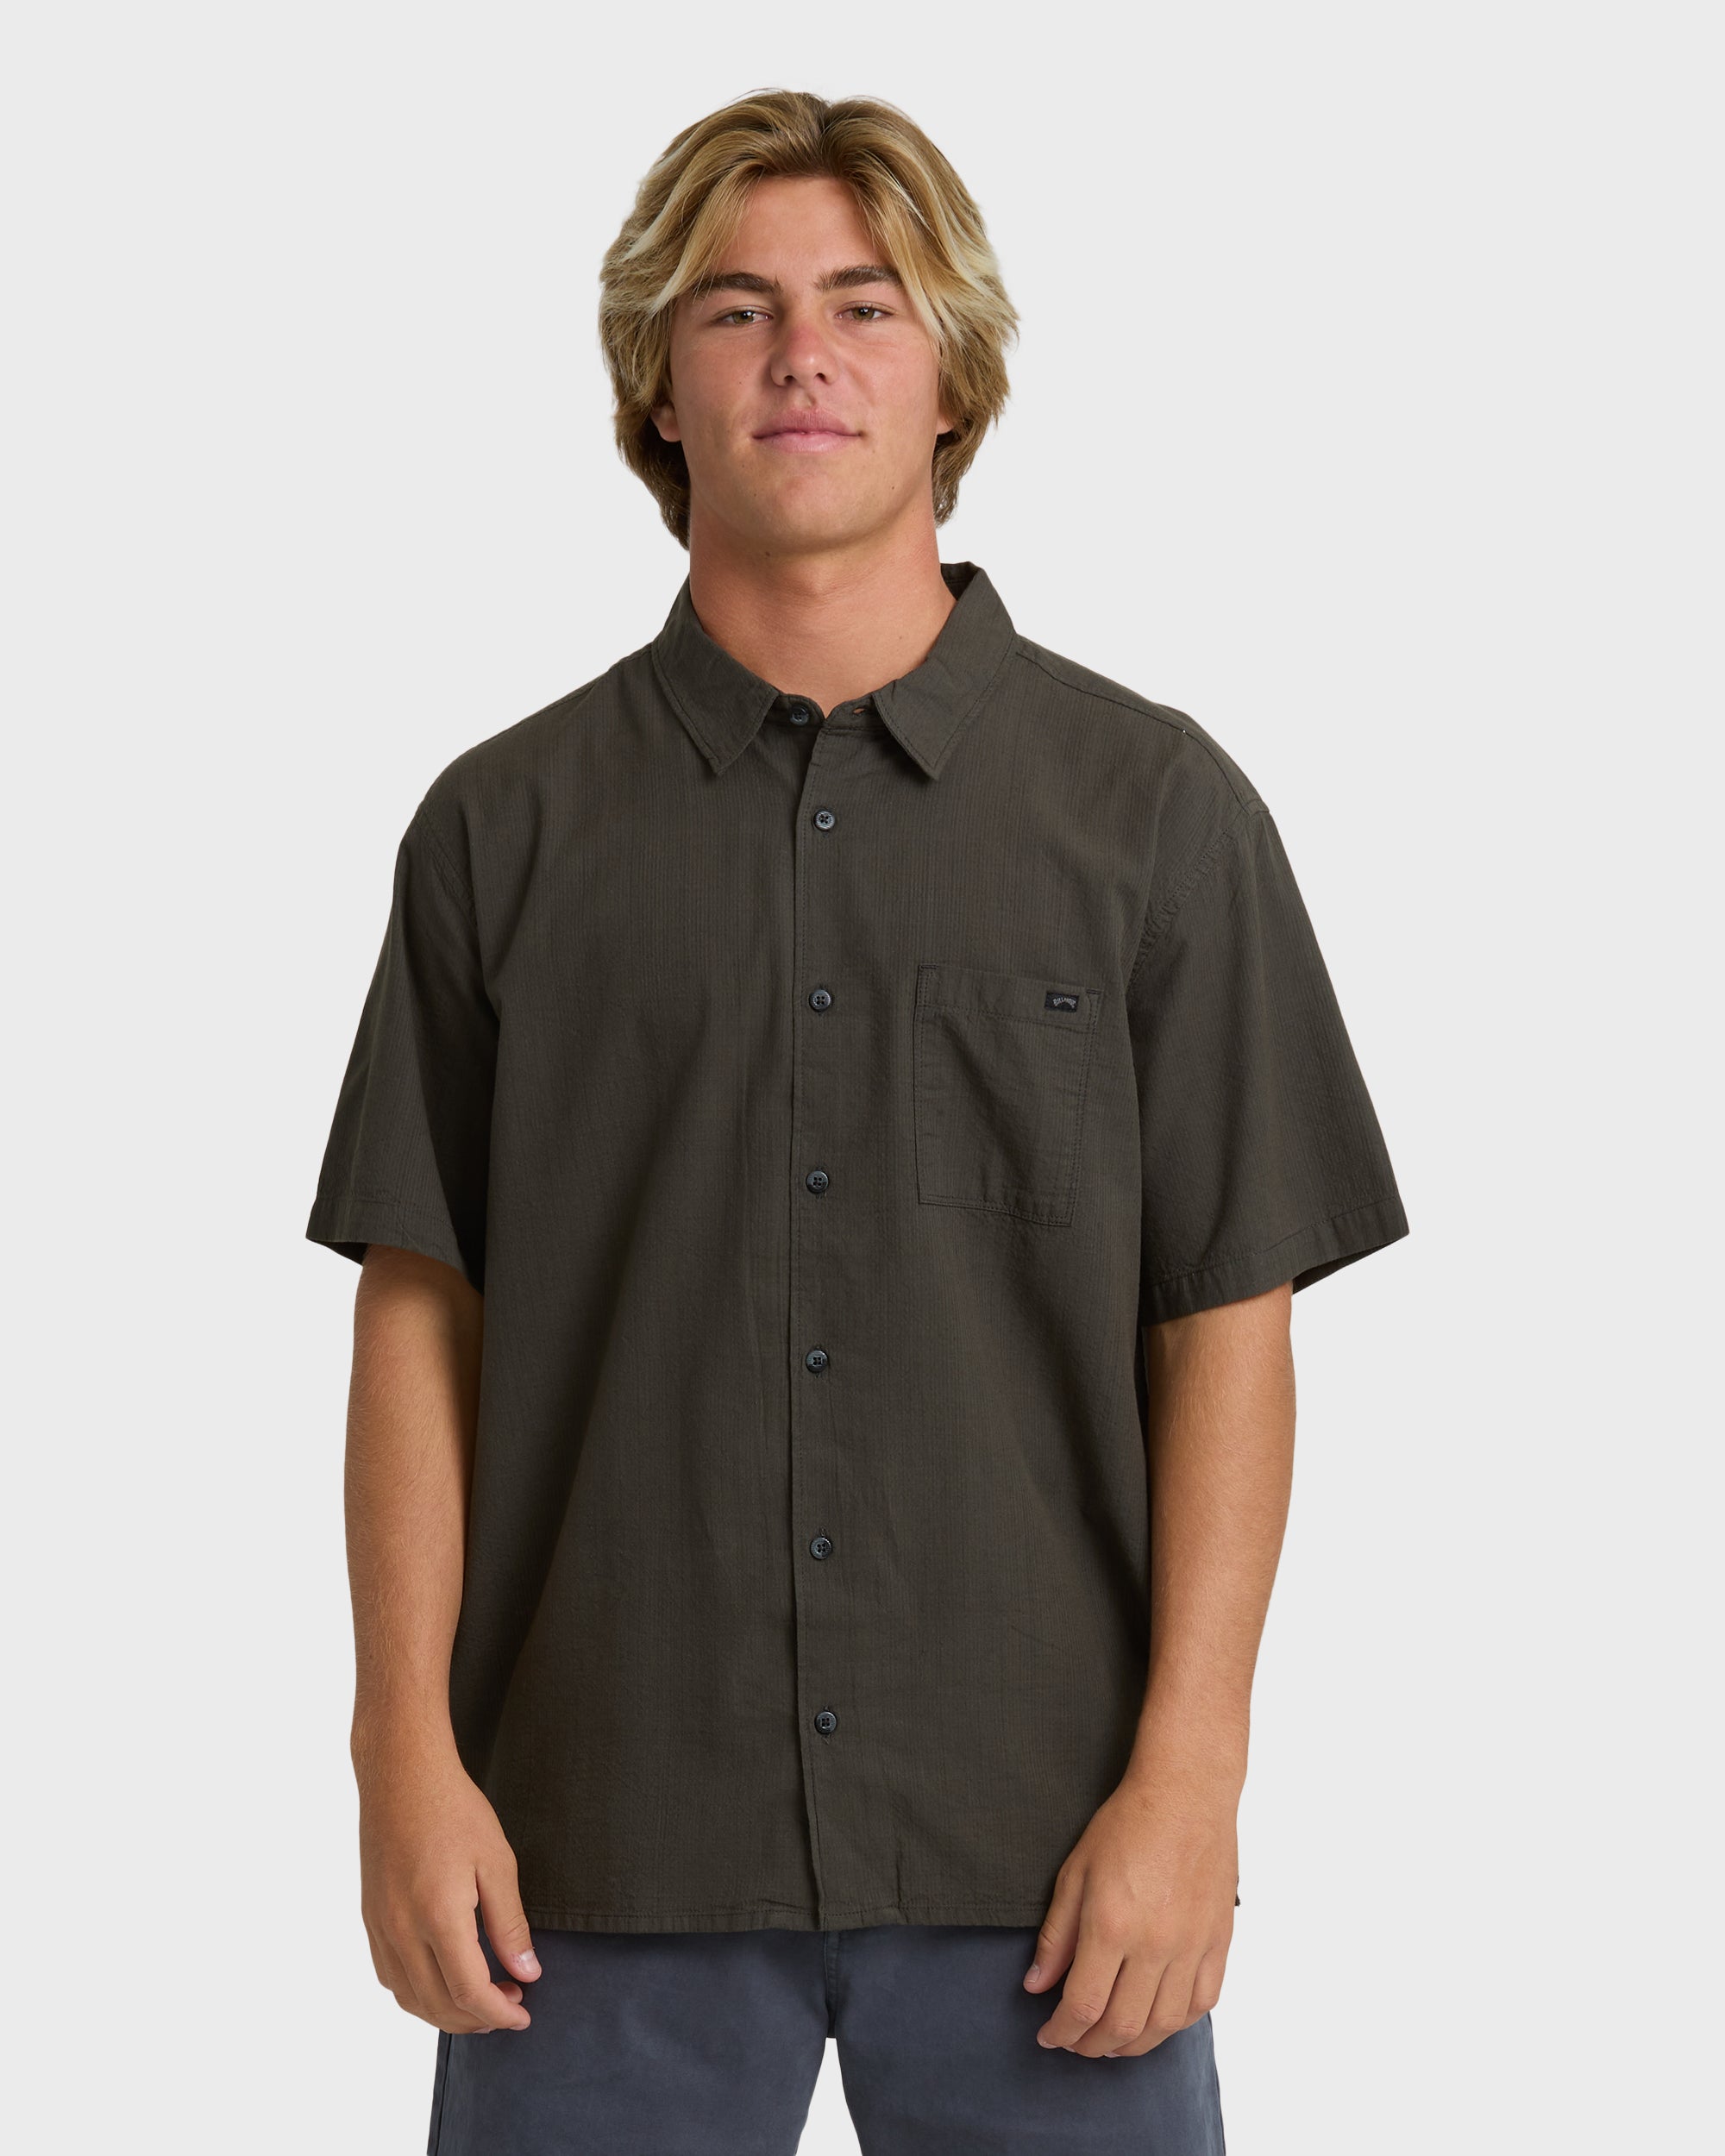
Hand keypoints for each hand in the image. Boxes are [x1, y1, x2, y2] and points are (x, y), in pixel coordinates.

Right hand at [357, 1735, 540, 2033]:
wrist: (401, 1777)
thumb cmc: (454, 1811)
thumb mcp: (497, 1862)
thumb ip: (510, 1924)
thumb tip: (527, 1973)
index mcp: (437, 1916)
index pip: (468, 1992)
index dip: (499, 2013)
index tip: (523, 2014)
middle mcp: (401, 1930)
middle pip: (437, 2004)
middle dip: (477, 2019)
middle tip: (511, 2006)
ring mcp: (380, 1927)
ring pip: (409, 1998)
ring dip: (446, 2012)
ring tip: (482, 2000)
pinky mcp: (370, 1919)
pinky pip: (390, 1976)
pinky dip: (418, 1993)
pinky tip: (443, 1979)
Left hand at [1023, 1767, 1236, 2056]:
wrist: (1186, 1796)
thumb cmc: (1126, 1825)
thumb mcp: (1075, 1873)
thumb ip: (1056, 1936)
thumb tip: (1037, 1985)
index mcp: (1112, 1925)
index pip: (1083, 2005)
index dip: (1062, 2031)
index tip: (1048, 2035)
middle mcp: (1155, 1944)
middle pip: (1122, 2025)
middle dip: (1091, 2045)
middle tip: (1074, 2043)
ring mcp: (1191, 1946)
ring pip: (1163, 2025)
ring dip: (1133, 2046)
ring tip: (1111, 2043)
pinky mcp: (1218, 1942)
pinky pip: (1201, 2003)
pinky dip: (1175, 2024)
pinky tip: (1156, 2023)